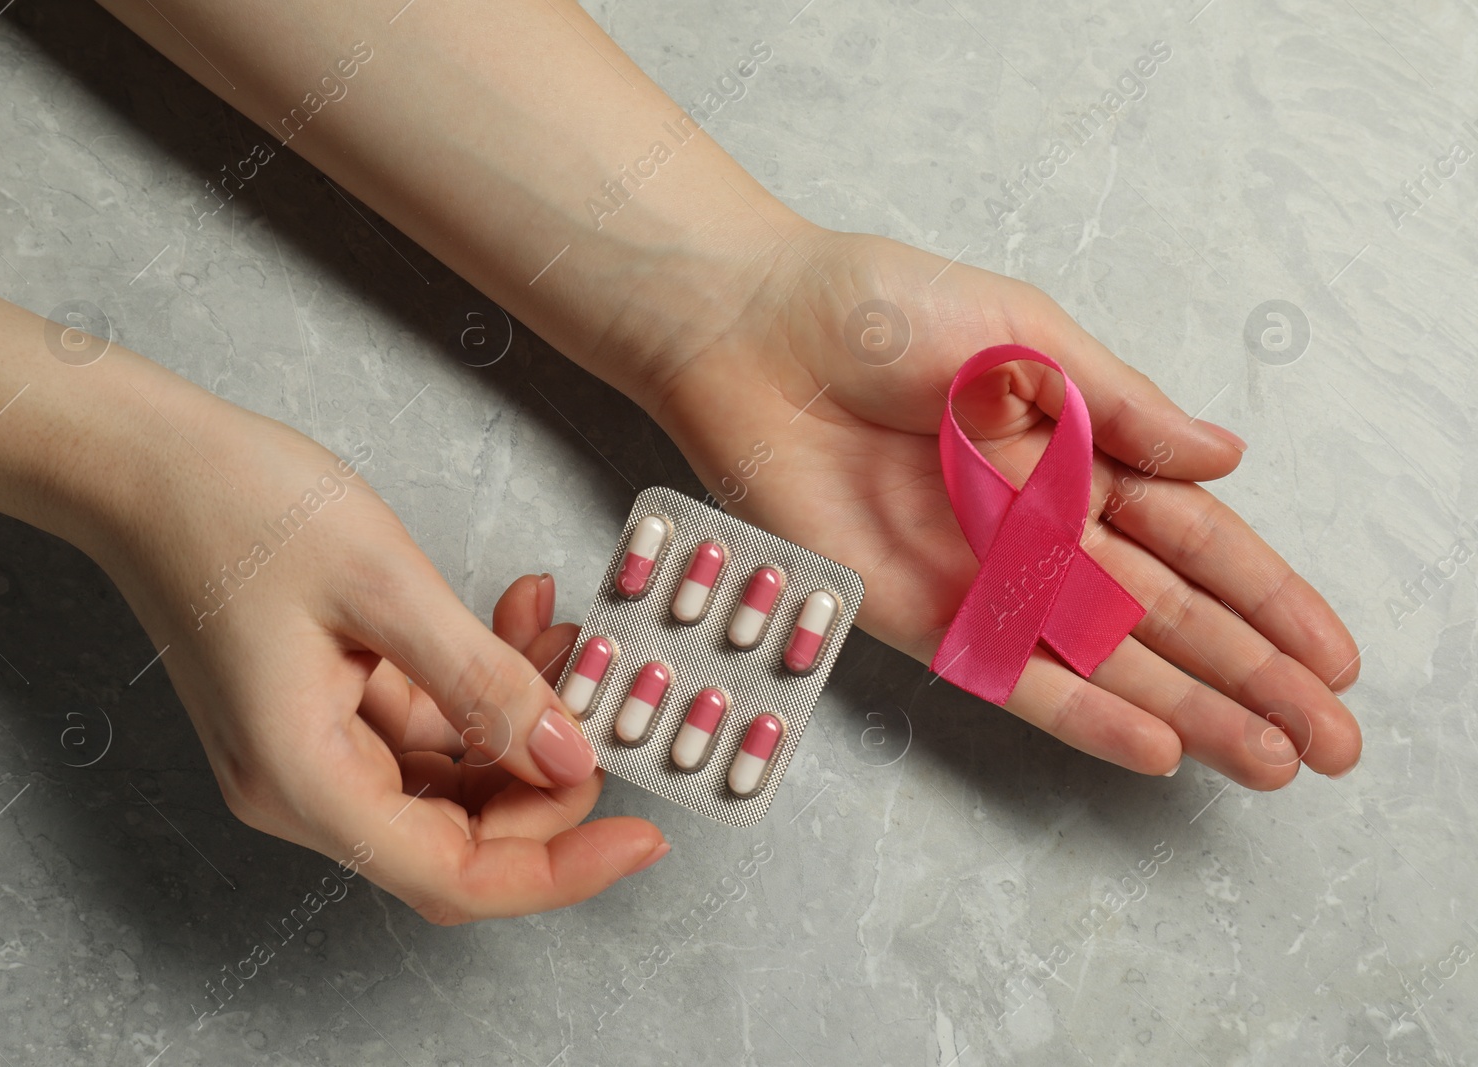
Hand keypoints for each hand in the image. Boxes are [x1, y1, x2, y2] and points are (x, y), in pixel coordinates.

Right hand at [87, 370, 666, 922]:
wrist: (144, 462)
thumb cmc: (239, 507)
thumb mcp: (384, 585)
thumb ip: (483, 681)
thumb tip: (568, 758)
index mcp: (304, 779)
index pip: (456, 874)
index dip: (561, 868)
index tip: (644, 831)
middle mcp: (303, 788)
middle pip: (460, 840)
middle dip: (550, 784)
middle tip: (607, 704)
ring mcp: (312, 753)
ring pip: (453, 784)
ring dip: (523, 725)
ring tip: (564, 637)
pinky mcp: (323, 713)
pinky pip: (427, 732)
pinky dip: (482, 691)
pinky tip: (517, 622)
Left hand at [650, 226, 1360, 788]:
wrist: (753, 331)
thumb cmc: (879, 308)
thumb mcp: (1020, 333)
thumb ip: (1117, 405)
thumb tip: (1228, 456)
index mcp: (1078, 452)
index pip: (1196, 539)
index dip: (1268, 598)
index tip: (1333, 656)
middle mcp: (1040, 525)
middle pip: (1167, 615)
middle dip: (1253, 675)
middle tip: (1331, 742)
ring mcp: (982, 574)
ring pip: (1106, 658)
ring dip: (1192, 708)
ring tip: (1274, 761)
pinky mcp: (916, 609)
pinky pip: (1008, 671)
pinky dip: (1080, 711)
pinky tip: (1155, 746)